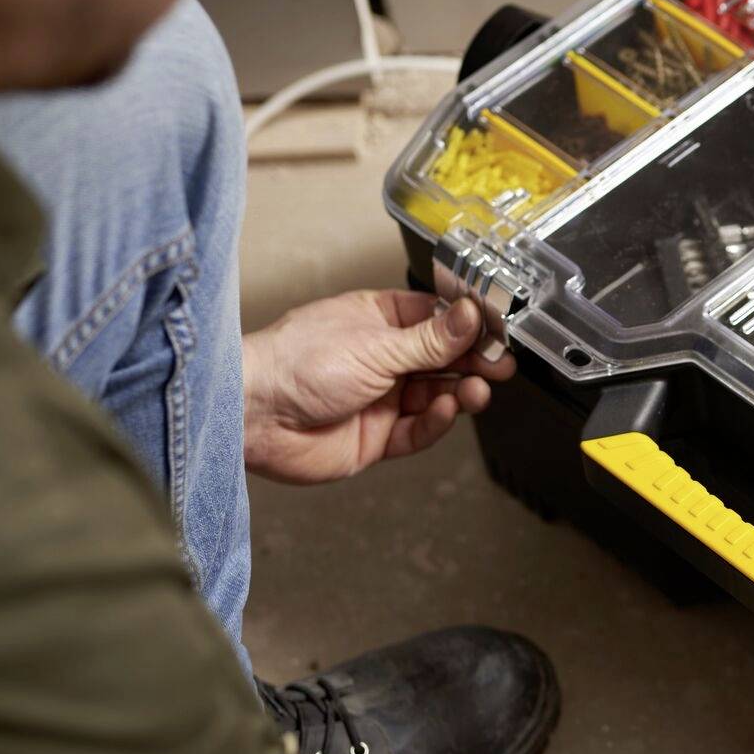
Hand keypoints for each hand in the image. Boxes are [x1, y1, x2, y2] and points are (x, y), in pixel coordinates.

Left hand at [241, 287, 515, 484]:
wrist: (253, 414)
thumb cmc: (296, 363)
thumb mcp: (376, 344)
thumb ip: (430, 339)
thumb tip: (471, 317)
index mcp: (378, 319)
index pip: (436, 319)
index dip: (468, 326)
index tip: (497, 330)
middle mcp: (380, 357)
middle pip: (442, 360)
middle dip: (473, 362)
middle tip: (500, 365)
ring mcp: (379, 398)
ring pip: (435, 396)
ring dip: (460, 393)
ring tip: (477, 391)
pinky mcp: (376, 437)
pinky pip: (418, 431)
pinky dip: (436, 422)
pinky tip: (446, 411)